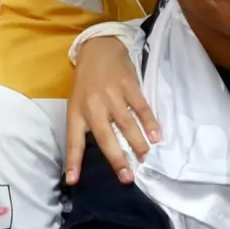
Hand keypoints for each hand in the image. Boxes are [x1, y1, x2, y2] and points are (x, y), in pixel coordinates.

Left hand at [65, 33, 160, 185]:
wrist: (98, 48)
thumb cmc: (87, 83)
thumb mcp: (77, 104)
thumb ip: (83, 128)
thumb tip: (90, 157)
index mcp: (77, 112)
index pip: (73, 141)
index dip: (73, 161)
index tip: (73, 180)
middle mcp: (93, 106)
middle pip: (105, 137)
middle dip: (116, 159)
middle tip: (127, 178)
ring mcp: (112, 95)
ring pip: (126, 124)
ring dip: (137, 143)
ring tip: (144, 157)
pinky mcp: (128, 86)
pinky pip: (141, 108)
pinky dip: (150, 123)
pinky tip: (156, 136)